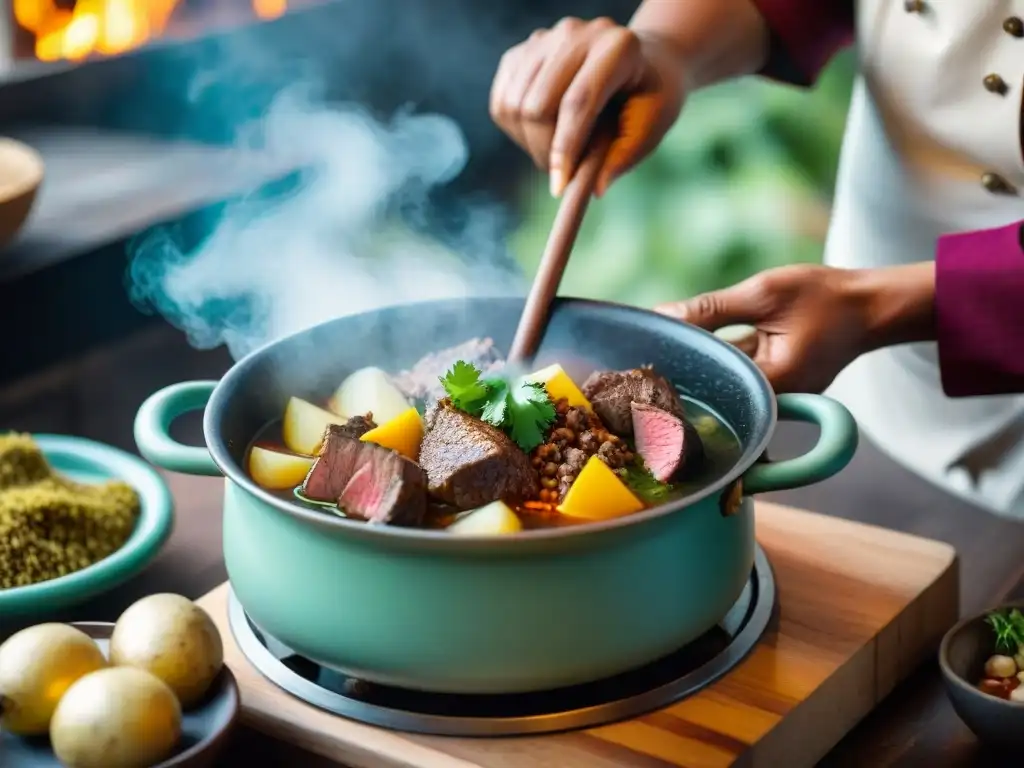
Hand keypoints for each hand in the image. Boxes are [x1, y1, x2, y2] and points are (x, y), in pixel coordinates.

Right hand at [489, 17, 686, 196]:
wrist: (640, 63)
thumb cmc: (649, 98)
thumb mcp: (652, 126)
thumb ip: (624, 156)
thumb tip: (593, 189)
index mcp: (617, 46)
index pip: (578, 101)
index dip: (565, 149)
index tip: (559, 188)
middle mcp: (575, 33)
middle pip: (537, 106)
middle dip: (545, 151)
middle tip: (562, 174)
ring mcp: (543, 39)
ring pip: (514, 106)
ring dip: (529, 143)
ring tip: (558, 150)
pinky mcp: (520, 53)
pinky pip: (501, 103)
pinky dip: (515, 130)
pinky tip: (542, 132)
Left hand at [655, 265, 907, 393]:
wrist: (872, 303)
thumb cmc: (826, 296)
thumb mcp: (764, 294)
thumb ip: (711, 309)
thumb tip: (661, 316)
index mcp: (772, 385)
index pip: (711, 390)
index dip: (673, 382)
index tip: (639, 373)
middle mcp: (773, 398)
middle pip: (714, 392)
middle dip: (678, 379)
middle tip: (635, 370)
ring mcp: (776, 392)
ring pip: (723, 381)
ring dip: (694, 366)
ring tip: (650, 356)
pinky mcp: (775, 380)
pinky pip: (736, 372)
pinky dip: (715, 360)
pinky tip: (684, 346)